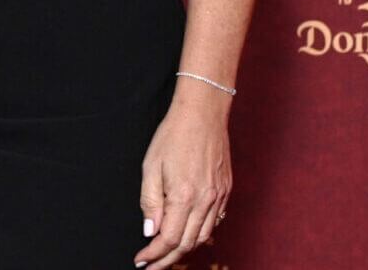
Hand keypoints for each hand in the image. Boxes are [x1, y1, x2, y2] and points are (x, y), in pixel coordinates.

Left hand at [132, 89, 231, 267]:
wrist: (203, 114)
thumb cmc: (173, 135)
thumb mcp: (151, 166)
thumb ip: (150, 202)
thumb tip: (150, 231)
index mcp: (184, 196)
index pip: (169, 239)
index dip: (154, 255)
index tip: (141, 261)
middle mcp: (205, 201)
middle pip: (187, 244)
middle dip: (168, 260)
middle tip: (151, 266)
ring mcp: (219, 197)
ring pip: (203, 237)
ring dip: (185, 250)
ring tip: (167, 255)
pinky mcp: (226, 191)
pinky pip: (215, 222)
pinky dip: (201, 234)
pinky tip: (189, 235)